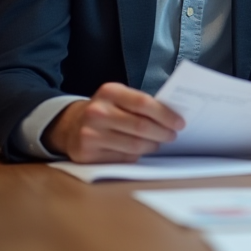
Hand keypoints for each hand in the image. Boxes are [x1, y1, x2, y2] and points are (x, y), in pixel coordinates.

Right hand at [43, 82, 183, 163]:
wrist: (70, 124)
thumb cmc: (106, 110)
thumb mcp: (119, 98)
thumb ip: (141, 104)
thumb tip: (173, 116)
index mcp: (109, 92)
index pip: (144, 103)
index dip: (166, 114)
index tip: (180, 122)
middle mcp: (97, 112)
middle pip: (141, 126)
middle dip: (163, 133)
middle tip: (173, 135)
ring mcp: (90, 134)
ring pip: (134, 145)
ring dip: (152, 146)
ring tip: (158, 143)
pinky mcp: (86, 154)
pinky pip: (122, 158)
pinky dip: (135, 156)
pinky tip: (139, 151)